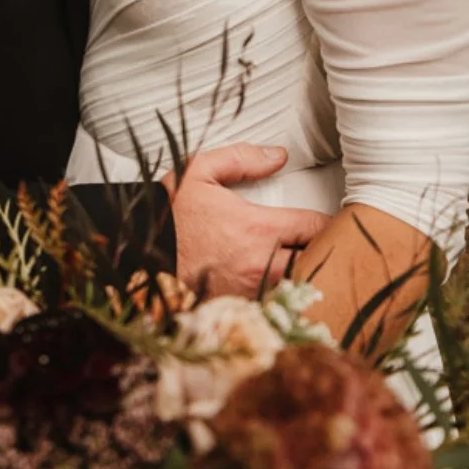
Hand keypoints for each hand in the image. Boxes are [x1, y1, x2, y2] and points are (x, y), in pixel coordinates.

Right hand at [163, 142, 328, 297]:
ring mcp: (254, 294)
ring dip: (309, 277)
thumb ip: (241, 158)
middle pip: (320, 263)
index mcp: (259, 229)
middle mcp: (263, 265)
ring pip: (302, 289)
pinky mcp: (242, 312)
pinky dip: (287, 299)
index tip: (332, 220)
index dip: (330, 223)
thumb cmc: (167, 218)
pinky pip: (279, 308)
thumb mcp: (197, 172)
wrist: (136, 258)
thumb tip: (278, 156)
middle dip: (327, 253)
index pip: (318, 227)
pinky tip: (284, 290)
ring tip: (310, 266)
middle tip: (327, 244)